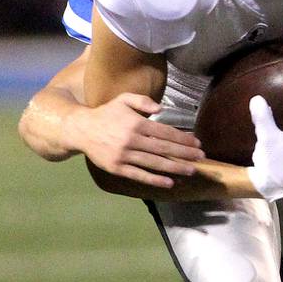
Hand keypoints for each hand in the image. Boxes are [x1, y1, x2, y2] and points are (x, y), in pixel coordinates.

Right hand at [75, 93, 202, 188]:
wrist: (81, 130)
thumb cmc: (106, 114)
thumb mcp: (123, 99)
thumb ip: (142, 101)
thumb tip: (161, 109)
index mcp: (136, 123)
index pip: (165, 132)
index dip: (183, 138)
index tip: (197, 143)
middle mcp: (131, 140)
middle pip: (163, 148)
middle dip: (185, 154)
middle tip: (201, 158)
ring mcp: (124, 156)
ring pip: (154, 163)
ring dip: (174, 168)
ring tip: (191, 170)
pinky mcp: (117, 168)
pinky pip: (139, 175)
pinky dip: (155, 180)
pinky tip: (169, 182)